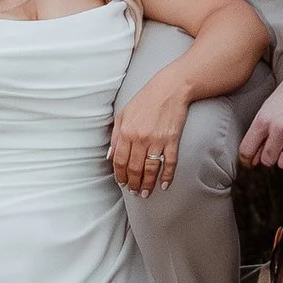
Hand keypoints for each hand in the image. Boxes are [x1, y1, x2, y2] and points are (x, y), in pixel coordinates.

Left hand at [110, 77, 189, 195]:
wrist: (170, 89)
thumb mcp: (123, 114)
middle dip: (133, 183)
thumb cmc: (145, 100)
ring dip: (147, 184)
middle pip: (134, 168)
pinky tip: (164, 185)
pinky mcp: (172, 140)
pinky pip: (169, 163)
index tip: (122, 183)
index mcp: (126, 132)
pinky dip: (167, 176)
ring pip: (150, 169)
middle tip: (134, 192)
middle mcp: (140, 138)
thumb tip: (110, 156)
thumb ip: (115, 136)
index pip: (119, 161)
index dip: (120, 175)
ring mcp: (157, 140)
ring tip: (145, 193)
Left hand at [238, 65, 282, 172]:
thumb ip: (258, 132)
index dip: (247, 160)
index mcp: (264, 120)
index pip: (247, 151)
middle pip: (267, 161)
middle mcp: (280, 128)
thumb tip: (252, 157)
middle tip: (274, 149)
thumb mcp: (266, 108)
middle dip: (269, 157)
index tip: (250, 161)